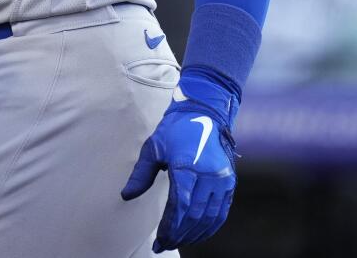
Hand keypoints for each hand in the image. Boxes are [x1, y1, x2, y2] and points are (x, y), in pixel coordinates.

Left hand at [121, 94, 237, 252]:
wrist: (203, 112)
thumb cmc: (175, 130)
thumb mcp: (153, 147)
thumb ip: (141, 174)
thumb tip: (127, 195)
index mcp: (187, 166)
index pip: (180, 206)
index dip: (170, 227)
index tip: (160, 240)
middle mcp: (209, 175)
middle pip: (195, 215)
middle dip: (180, 234)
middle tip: (166, 244)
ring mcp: (222, 179)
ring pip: (210, 216)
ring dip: (195, 233)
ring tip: (179, 241)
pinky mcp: (229, 182)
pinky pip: (222, 211)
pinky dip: (211, 226)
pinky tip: (199, 233)